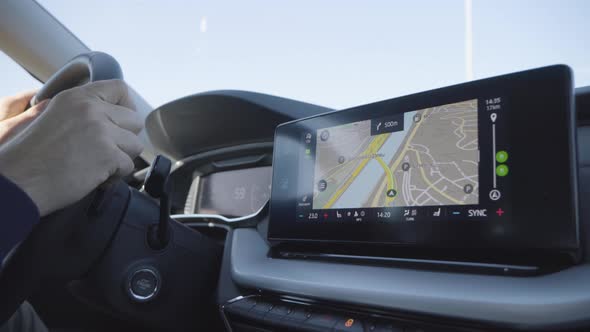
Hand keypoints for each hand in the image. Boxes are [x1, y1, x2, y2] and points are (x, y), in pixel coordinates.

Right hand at [0, 80, 143, 215]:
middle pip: (134, 120)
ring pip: (136, 145)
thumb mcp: (53, 116)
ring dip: (121, 159)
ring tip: (97, 166)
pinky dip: (115, 177)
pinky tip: (94, 178)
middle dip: (124, 140)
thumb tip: (112, 112)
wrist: (18, 181)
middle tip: (104, 151)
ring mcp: (101, 131)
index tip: (119, 124)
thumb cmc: (32, 156)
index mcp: (77, 97)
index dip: (126, 107)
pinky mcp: (107, 155)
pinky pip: (128, 166)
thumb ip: (83, 110)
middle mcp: (91, 109)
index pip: (120, 89)